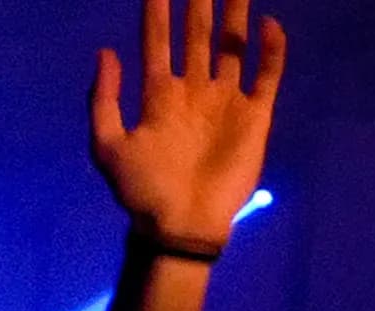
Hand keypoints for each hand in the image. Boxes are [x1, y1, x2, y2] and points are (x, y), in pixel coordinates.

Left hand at [91, 0, 286, 246]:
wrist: (179, 224)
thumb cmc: (140, 189)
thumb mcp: (107, 146)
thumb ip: (104, 99)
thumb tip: (106, 51)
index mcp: (158, 95)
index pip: (158, 41)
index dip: (157, 11)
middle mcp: (193, 90)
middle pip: (198, 35)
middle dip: (199, 3)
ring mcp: (225, 101)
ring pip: (233, 47)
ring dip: (236, 15)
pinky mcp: (255, 116)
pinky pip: (267, 75)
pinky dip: (270, 50)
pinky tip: (268, 24)